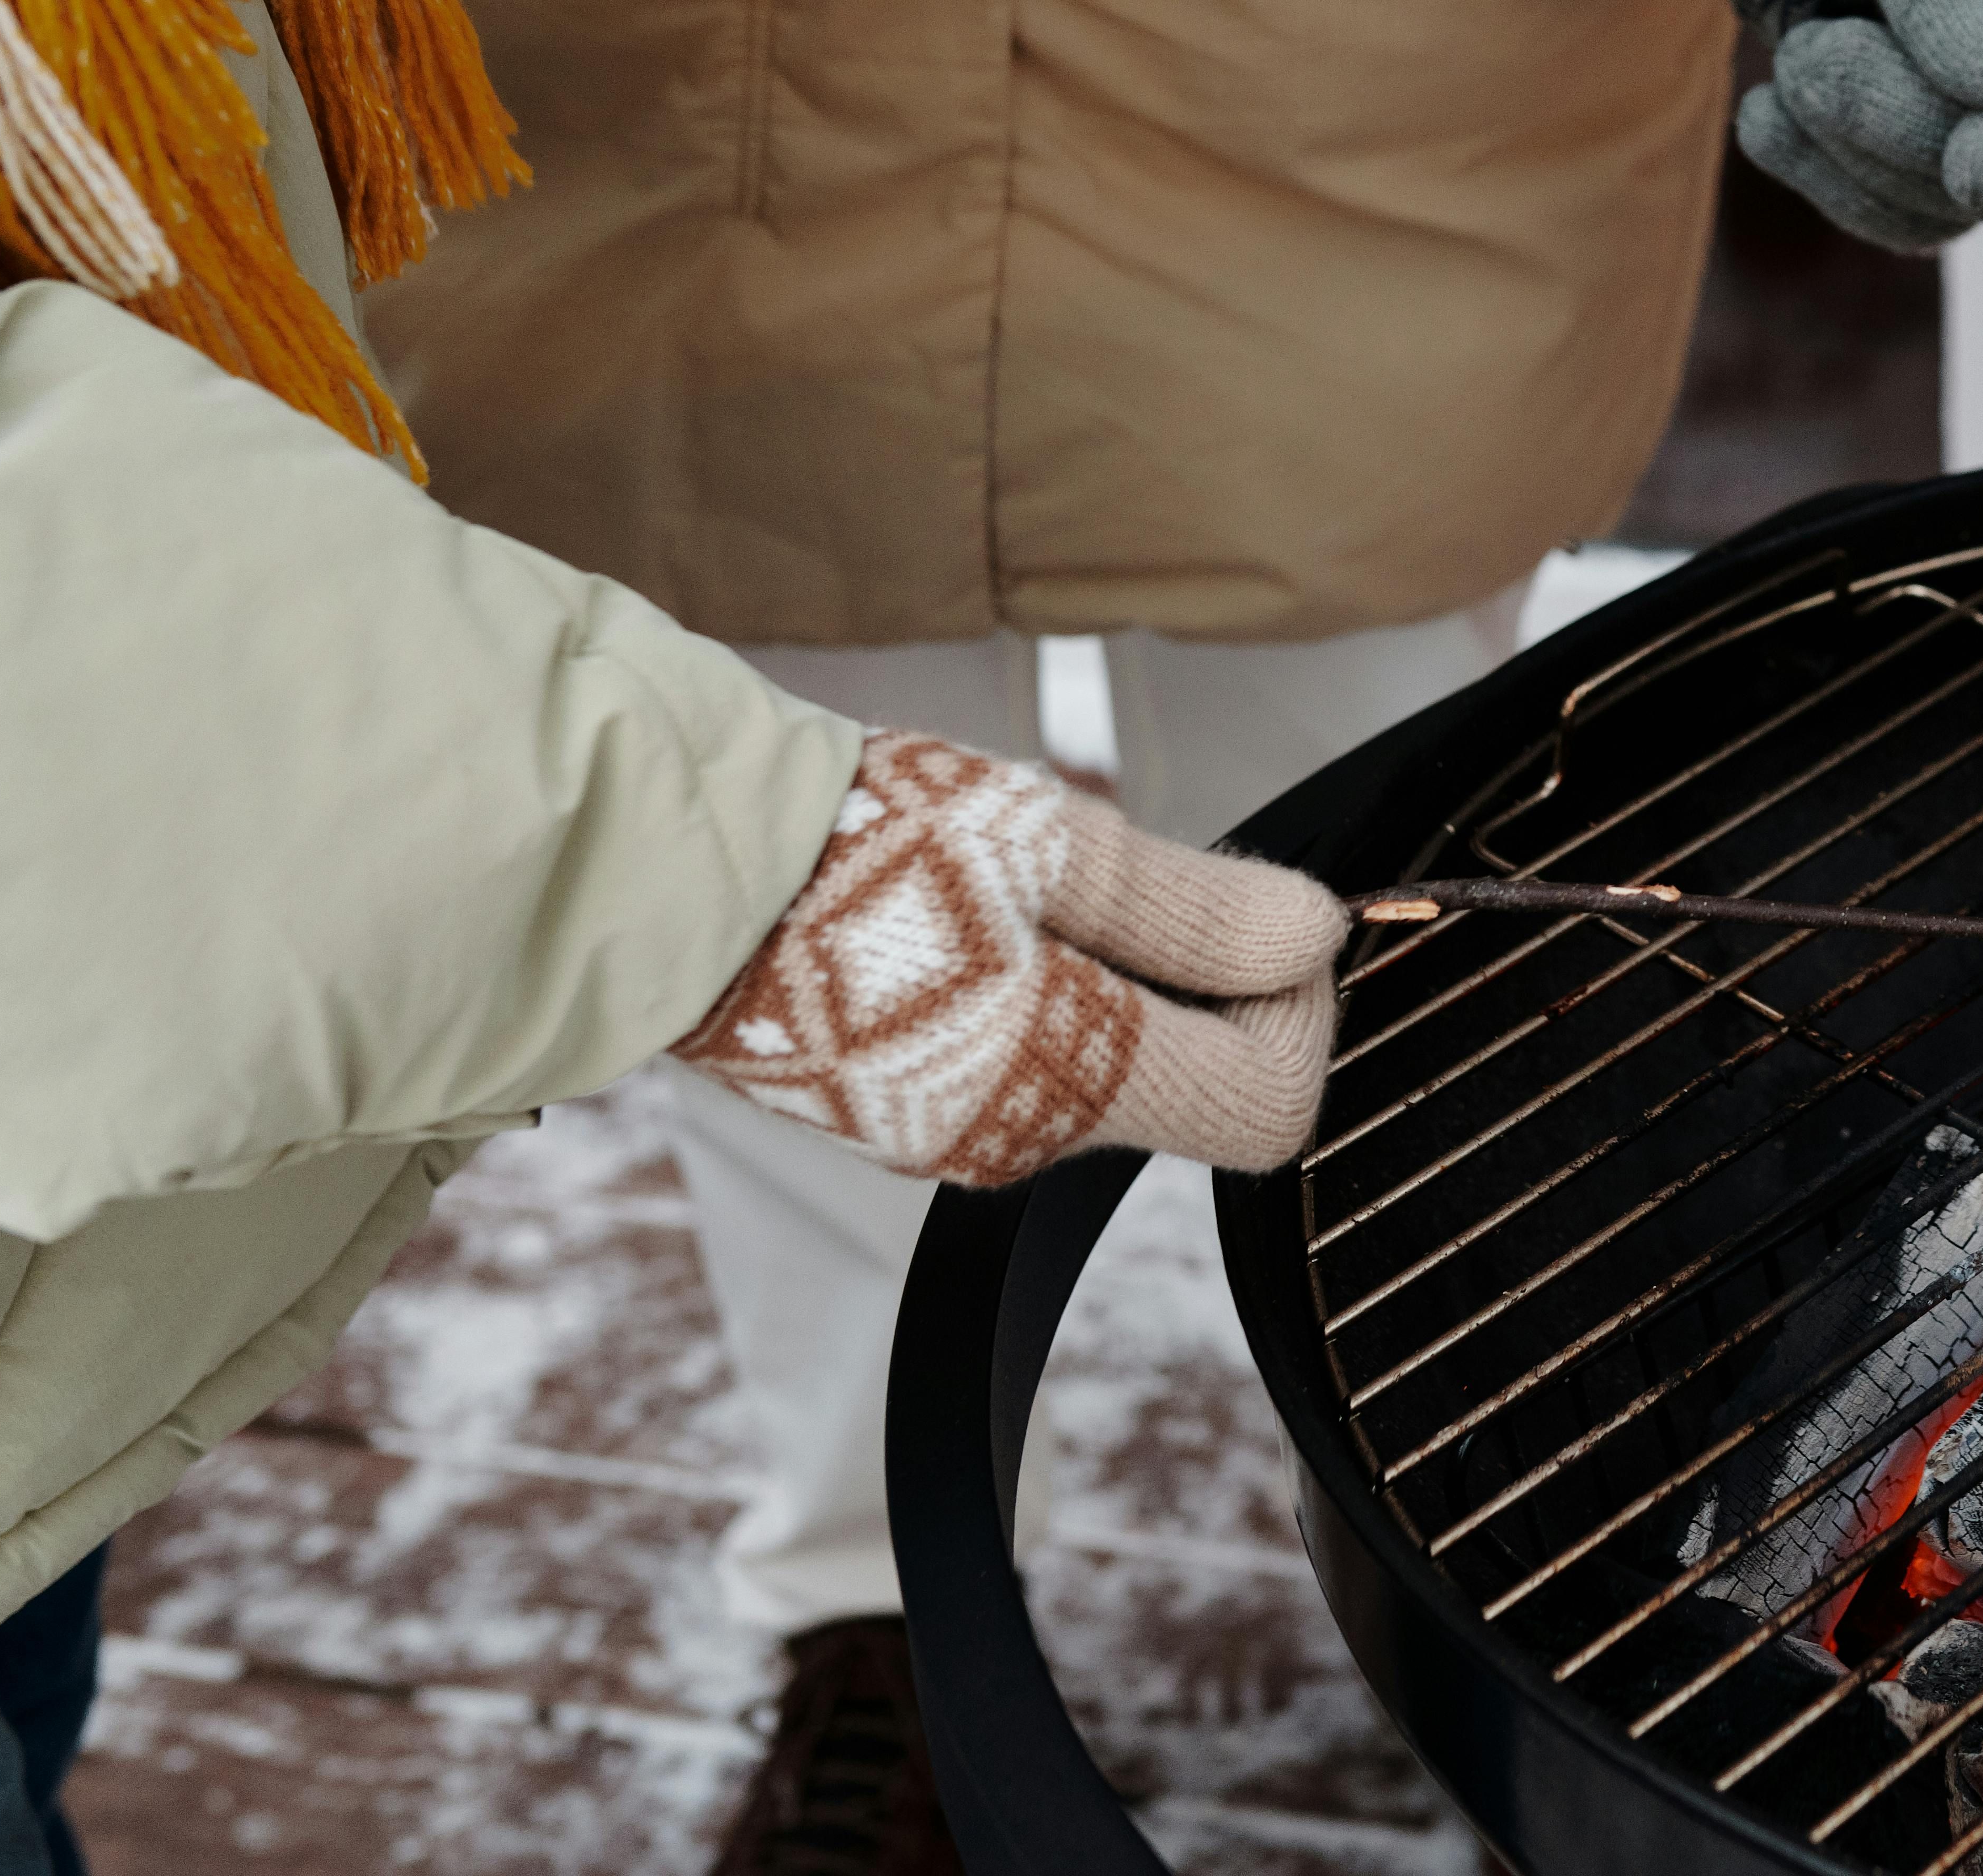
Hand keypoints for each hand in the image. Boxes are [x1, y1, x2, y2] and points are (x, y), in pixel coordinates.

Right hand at [677, 732, 1347, 1179]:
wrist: (672, 880)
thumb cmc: (853, 849)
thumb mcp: (1047, 846)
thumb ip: (1191, 906)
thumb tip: (1310, 935)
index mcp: (1068, 1079)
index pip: (1271, 1107)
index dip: (1296, 1008)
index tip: (1257, 914)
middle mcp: (1019, 1136)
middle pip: (1196, 1088)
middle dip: (1209, 982)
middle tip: (1144, 877)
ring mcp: (952, 1132)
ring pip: (1109, 1070)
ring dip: (1121, 980)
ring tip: (1042, 886)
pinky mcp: (900, 1108)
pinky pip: (1026, 1063)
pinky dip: (1045, 994)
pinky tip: (984, 920)